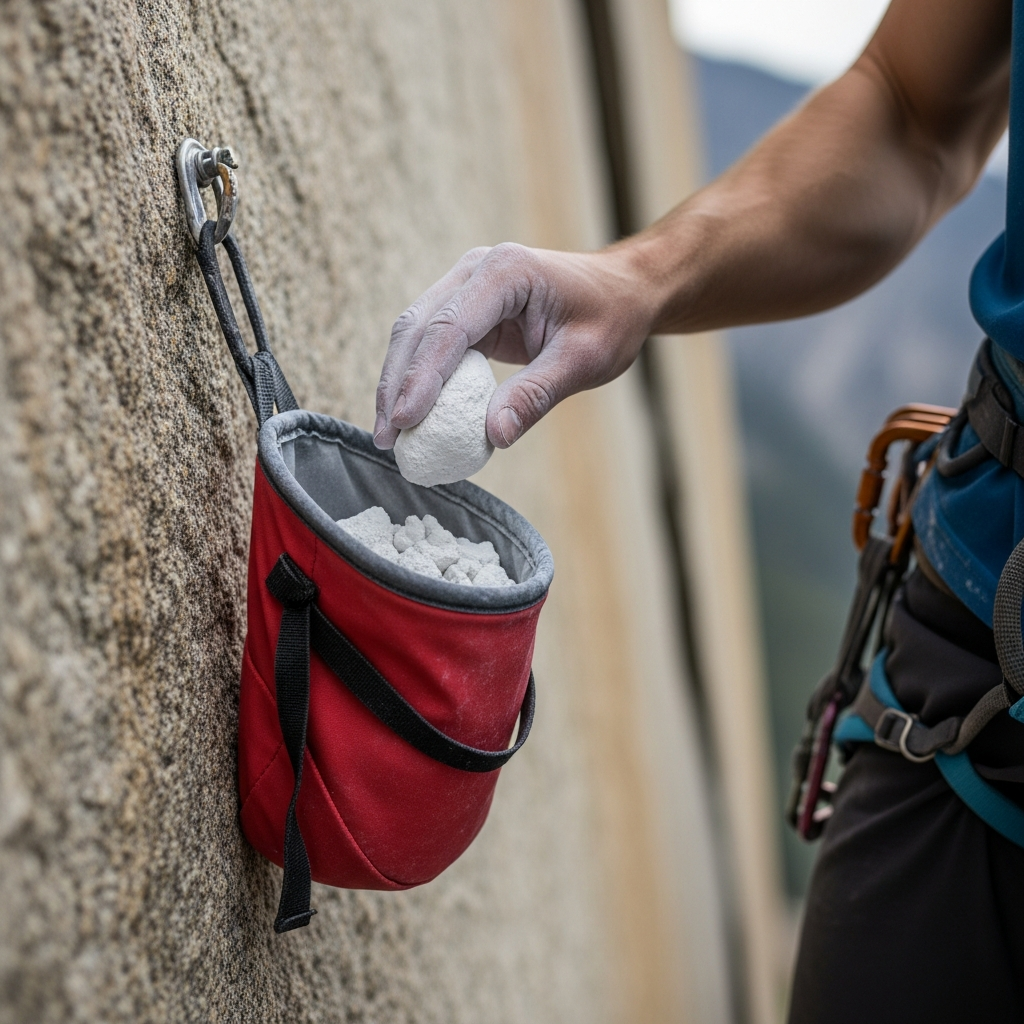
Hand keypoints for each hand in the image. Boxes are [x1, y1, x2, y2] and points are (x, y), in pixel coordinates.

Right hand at [373, 242, 654, 449]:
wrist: (622, 292)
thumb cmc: (610, 319)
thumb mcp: (584, 360)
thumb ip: (537, 394)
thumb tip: (495, 436)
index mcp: (505, 271)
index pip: (449, 327)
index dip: (421, 378)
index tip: (404, 422)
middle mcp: (476, 270)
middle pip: (418, 327)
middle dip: (396, 384)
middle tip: (386, 438)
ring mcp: (466, 285)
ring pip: (414, 333)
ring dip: (397, 382)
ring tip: (389, 434)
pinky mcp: (466, 308)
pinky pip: (431, 343)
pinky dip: (417, 379)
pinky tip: (411, 415)